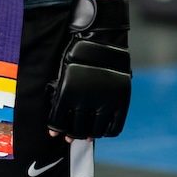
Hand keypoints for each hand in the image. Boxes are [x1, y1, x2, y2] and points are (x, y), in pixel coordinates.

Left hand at [47, 0, 131, 139]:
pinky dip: (107, 132)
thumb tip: (57, 130)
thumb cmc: (77, 57)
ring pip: (95, 131)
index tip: (57, 133)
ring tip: (87, 133)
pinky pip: (114, 127)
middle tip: (72, 136)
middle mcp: (85, 99)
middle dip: (72, 134)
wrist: (102, 40)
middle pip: (77, 129)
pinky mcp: (120, 101)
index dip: (56, 130)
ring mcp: (105, 101)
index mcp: (67, 93)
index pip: (58, 122)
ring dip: (89, 134)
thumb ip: (60, 102)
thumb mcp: (62, 77)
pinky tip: (102, 128)